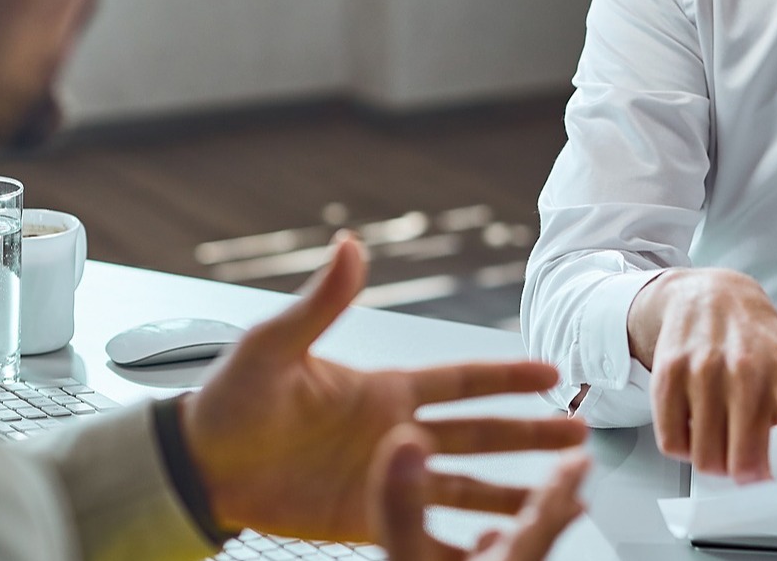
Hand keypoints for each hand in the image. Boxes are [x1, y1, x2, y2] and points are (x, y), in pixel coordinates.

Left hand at [185, 234, 588, 540]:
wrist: (198, 466)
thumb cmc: (229, 401)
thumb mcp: (275, 346)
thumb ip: (321, 303)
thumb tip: (348, 246)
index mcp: (383, 389)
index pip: (460, 381)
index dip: (507, 379)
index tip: (552, 374)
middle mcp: (395, 434)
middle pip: (480, 435)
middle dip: (531, 436)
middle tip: (578, 437)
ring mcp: (387, 480)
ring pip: (466, 487)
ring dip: (512, 490)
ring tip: (559, 497)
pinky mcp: (369, 521)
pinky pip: (426, 535)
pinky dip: (464, 546)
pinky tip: (496, 551)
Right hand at [626, 268, 776, 481]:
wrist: (712, 297)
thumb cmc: (761, 342)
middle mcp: (747, 369)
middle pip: (744, 461)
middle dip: (749, 476)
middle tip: (752, 465)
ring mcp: (704, 370)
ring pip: (706, 459)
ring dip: (715, 462)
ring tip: (723, 438)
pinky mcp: (668, 374)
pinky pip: (672, 443)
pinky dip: (684, 448)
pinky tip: (696, 426)